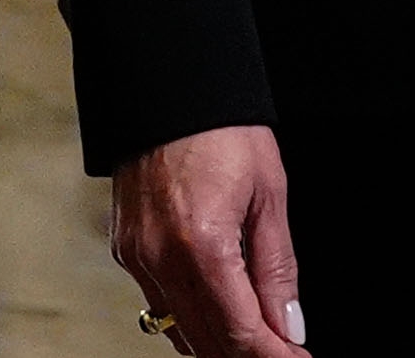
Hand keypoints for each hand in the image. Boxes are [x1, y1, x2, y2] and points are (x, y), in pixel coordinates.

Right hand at [112, 126, 302, 356]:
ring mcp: (136, 256)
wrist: (166, 83)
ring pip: (179, 332)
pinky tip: (220, 312)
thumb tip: (290, 327)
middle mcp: (159, 257)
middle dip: (248, 356)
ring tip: (259, 338)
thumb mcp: (268, 194)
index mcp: (201, 244)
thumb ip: (276, 269)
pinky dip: (191, 319)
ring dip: (220, 344)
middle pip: (208, 342)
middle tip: (283, 355)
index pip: (240, 331)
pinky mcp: (125, 249)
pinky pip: (159, 305)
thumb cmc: (221, 127)